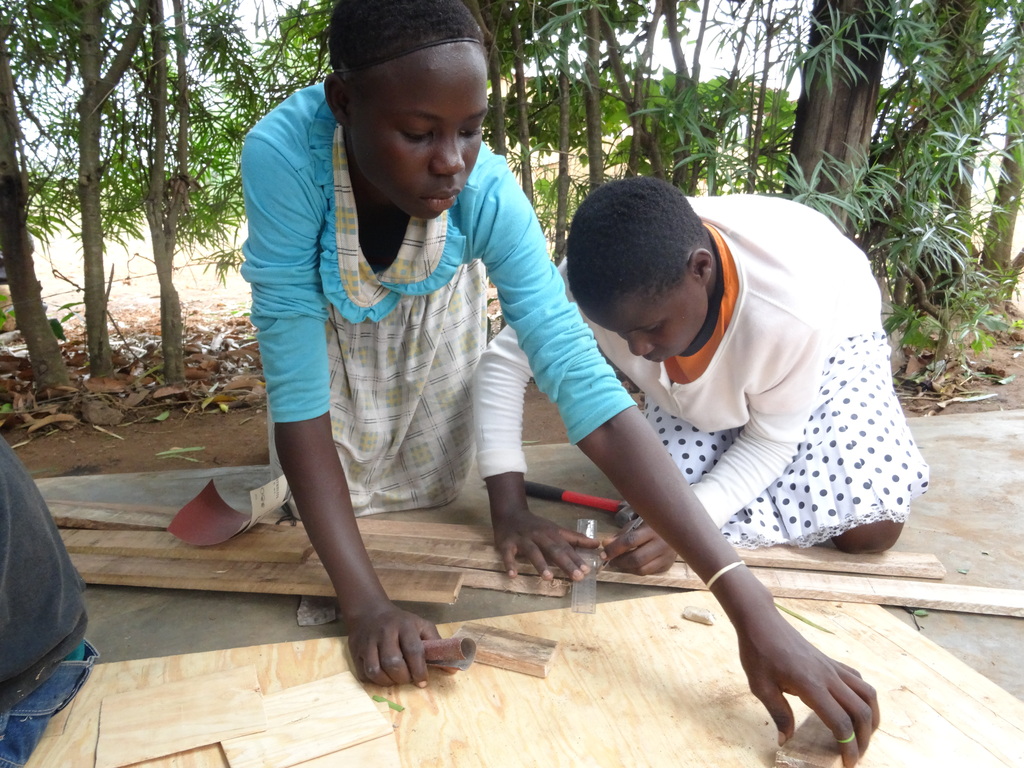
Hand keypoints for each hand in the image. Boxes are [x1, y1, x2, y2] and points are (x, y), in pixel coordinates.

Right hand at [345, 603, 440, 687]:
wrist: (369, 612)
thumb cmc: (401, 622)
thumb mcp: (421, 626)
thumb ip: (437, 646)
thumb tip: (453, 669)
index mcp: (405, 625)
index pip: (413, 650)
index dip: (419, 670)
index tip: (423, 682)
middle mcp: (385, 632)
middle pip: (393, 663)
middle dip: (403, 677)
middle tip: (409, 679)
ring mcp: (368, 642)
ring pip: (376, 671)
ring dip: (388, 682)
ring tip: (396, 680)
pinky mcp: (356, 651)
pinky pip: (364, 674)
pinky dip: (375, 681)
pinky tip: (383, 677)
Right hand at [493, 506, 599, 580]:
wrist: (510, 513)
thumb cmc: (536, 526)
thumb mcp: (556, 529)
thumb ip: (575, 538)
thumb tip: (596, 544)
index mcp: (552, 533)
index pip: (567, 547)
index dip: (577, 558)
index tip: (588, 570)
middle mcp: (539, 536)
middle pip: (553, 550)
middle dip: (566, 563)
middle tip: (577, 577)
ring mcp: (523, 540)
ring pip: (533, 552)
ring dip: (540, 564)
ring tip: (548, 578)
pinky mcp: (507, 544)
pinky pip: (508, 555)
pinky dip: (509, 564)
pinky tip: (513, 575)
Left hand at [600, 520, 676, 574]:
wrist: (678, 527)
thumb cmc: (652, 524)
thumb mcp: (637, 523)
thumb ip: (622, 534)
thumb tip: (606, 545)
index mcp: (653, 529)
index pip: (630, 541)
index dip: (614, 549)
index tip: (603, 553)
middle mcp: (662, 544)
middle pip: (636, 559)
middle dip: (619, 562)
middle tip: (609, 560)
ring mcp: (666, 557)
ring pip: (642, 569)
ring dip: (626, 568)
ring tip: (618, 563)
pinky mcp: (668, 565)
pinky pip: (648, 572)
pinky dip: (636, 570)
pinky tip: (631, 564)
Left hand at [736, 608, 878, 766]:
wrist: (761, 621)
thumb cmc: (758, 652)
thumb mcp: (761, 687)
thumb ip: (778, 714)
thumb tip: (786, 740)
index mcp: (811, 686)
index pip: (840, 722)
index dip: (848, 746)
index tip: (847, 764)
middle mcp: (828, 676)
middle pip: (862, 710)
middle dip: (864, 738)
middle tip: (855, 754)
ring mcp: (832, 667)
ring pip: (867, 694)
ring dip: (871, 717)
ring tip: (863, 734)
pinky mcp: (831, 662)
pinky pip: (857, 681)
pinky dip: (864, 697)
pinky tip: (855, 707)